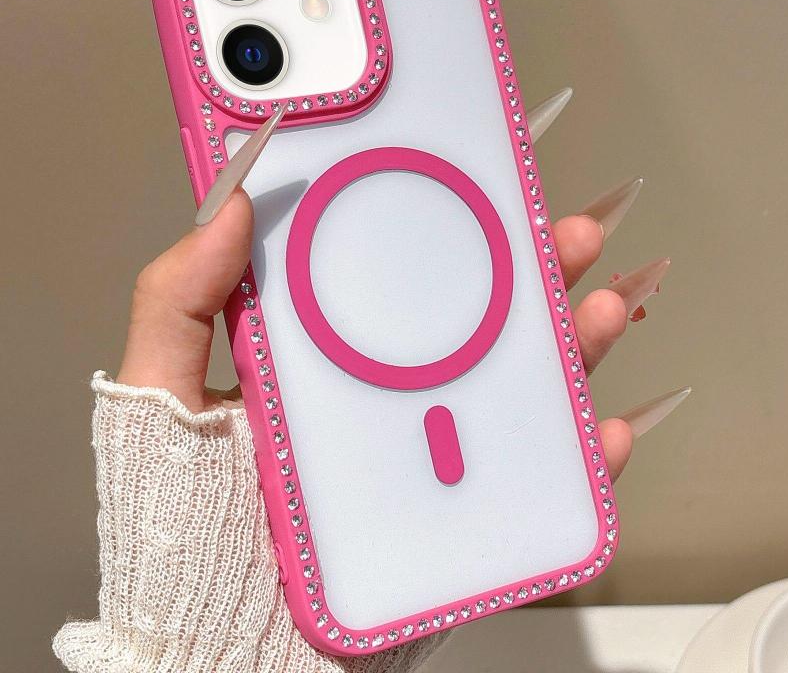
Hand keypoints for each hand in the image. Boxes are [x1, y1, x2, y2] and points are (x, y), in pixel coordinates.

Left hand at [117, 189, 634, 479]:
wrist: (222, 652)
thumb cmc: (184, 530)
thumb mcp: (163, 402)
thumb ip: (178, 305)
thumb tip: (225, 204)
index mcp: (325, 360)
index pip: (394, 280)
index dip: (442, 229)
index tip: (479, 179)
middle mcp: (387, 400)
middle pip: (474, 326)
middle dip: (530, 274)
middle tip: (562, 234)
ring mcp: (429, 457)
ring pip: (516, 390)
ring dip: (571, 347)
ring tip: (601, 306)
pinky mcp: (460, 520)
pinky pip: (535, 483)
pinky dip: (582, 459)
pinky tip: (605, 429)